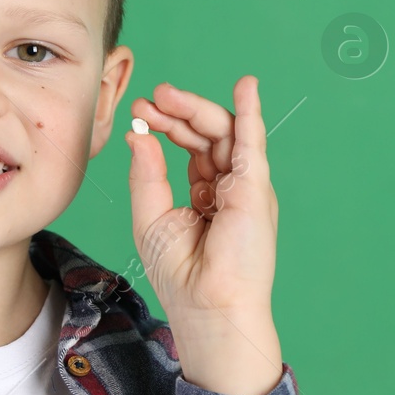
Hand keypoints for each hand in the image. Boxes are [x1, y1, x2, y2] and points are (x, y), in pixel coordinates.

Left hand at [125, 75, 282, 394]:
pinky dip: (250, 113)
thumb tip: (139, 134)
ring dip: (197, 108)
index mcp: (206, 197)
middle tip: (152, 96)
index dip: (167, 126)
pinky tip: (246, 87)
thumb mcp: (151, 218)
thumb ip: (147, 175)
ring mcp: (245, 187)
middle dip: (180, 112)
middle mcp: (229, 188)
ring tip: (167, 92)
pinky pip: (253, 143)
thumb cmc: (182, 276)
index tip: (140, 110)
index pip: (190, 149)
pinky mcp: (255, 189)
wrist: (207, 307)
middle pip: (207, 136)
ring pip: (225, 133)